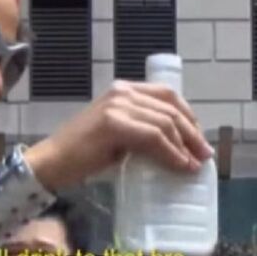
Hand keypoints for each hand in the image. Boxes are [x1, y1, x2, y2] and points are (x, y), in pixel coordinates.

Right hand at [25, 80, 213, 190]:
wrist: (52, 161)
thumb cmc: (83, 152)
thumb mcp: (118, 134)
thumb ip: (141, 130)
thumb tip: (175, 146)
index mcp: (123, 90)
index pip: (166, 94)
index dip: (188, 115)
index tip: (198, 138)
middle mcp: (121, 91)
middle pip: (170, 107)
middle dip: (192, 133)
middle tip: (204, 155)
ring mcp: (117, 105)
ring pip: (164, 122)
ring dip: (184, 146)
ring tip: (193, 165)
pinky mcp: (114, 123)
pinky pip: (153, 137)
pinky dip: (171, 152)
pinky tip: (179, 165)